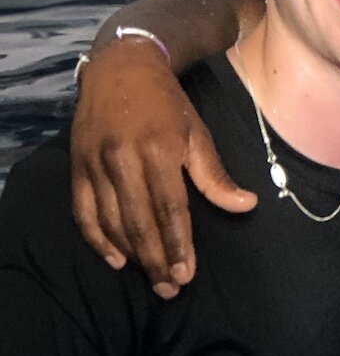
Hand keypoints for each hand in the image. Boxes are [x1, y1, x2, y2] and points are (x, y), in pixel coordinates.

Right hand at [71, 43, 254, 294]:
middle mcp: (123, 158)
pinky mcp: (77, 166)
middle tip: (170, 289)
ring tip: (151, 279)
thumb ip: (215, 175)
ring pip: (111, 222)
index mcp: (158, 149)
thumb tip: (246, 206)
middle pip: (139, 223)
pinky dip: (97, 240)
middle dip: (157, 260)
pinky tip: (116, 260)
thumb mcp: (198, 132)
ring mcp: (95, 163)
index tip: (187, 275)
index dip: (178, 245)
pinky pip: (84, 212)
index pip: (170, 209)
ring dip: (132, 255)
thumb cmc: (167, 103)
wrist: (121, 67)